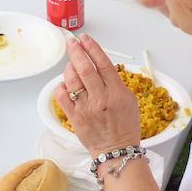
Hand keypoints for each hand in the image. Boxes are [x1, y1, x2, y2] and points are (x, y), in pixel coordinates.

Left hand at [55, 36, 141, 155]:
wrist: (116, 151)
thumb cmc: (125, 126)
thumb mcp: (129, 100)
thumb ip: (116, 83)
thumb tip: (100, 67)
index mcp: (117, 93)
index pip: (103, 64)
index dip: (93, 48)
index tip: (85, 39)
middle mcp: (101, 99)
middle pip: (85, 68)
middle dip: (77, 52)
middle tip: (72, 42)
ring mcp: (86, 108)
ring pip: (72, 80)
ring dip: (70, 67)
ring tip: (71, 63)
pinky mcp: (74, 117)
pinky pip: (63, 96)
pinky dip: (62, 86)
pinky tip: (65, 83)